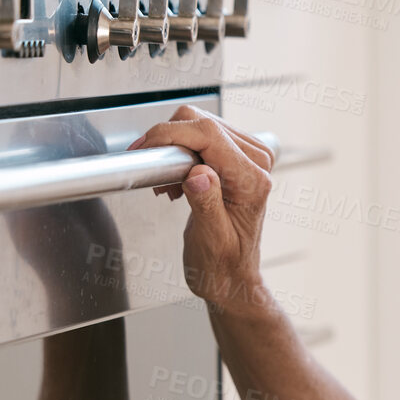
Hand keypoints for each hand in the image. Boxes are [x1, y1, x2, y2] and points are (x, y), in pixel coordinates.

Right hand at [127, 104, 274, 313]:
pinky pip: (199, 136)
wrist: (231, 277)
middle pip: (201, 122)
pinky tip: (176, 182)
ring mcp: (247, 158)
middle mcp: (256, 163)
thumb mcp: (211, 241)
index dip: (169, 135)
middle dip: (168, 142)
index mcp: (252, 181)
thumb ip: (206, 204)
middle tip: (157, 178)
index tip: (143, 149)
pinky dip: (178, 153)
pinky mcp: (234, 158)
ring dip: (172, 149)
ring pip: (197, 124)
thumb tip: (199, 173)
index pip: (208, 134)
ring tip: (169, 186)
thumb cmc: (223, 266)